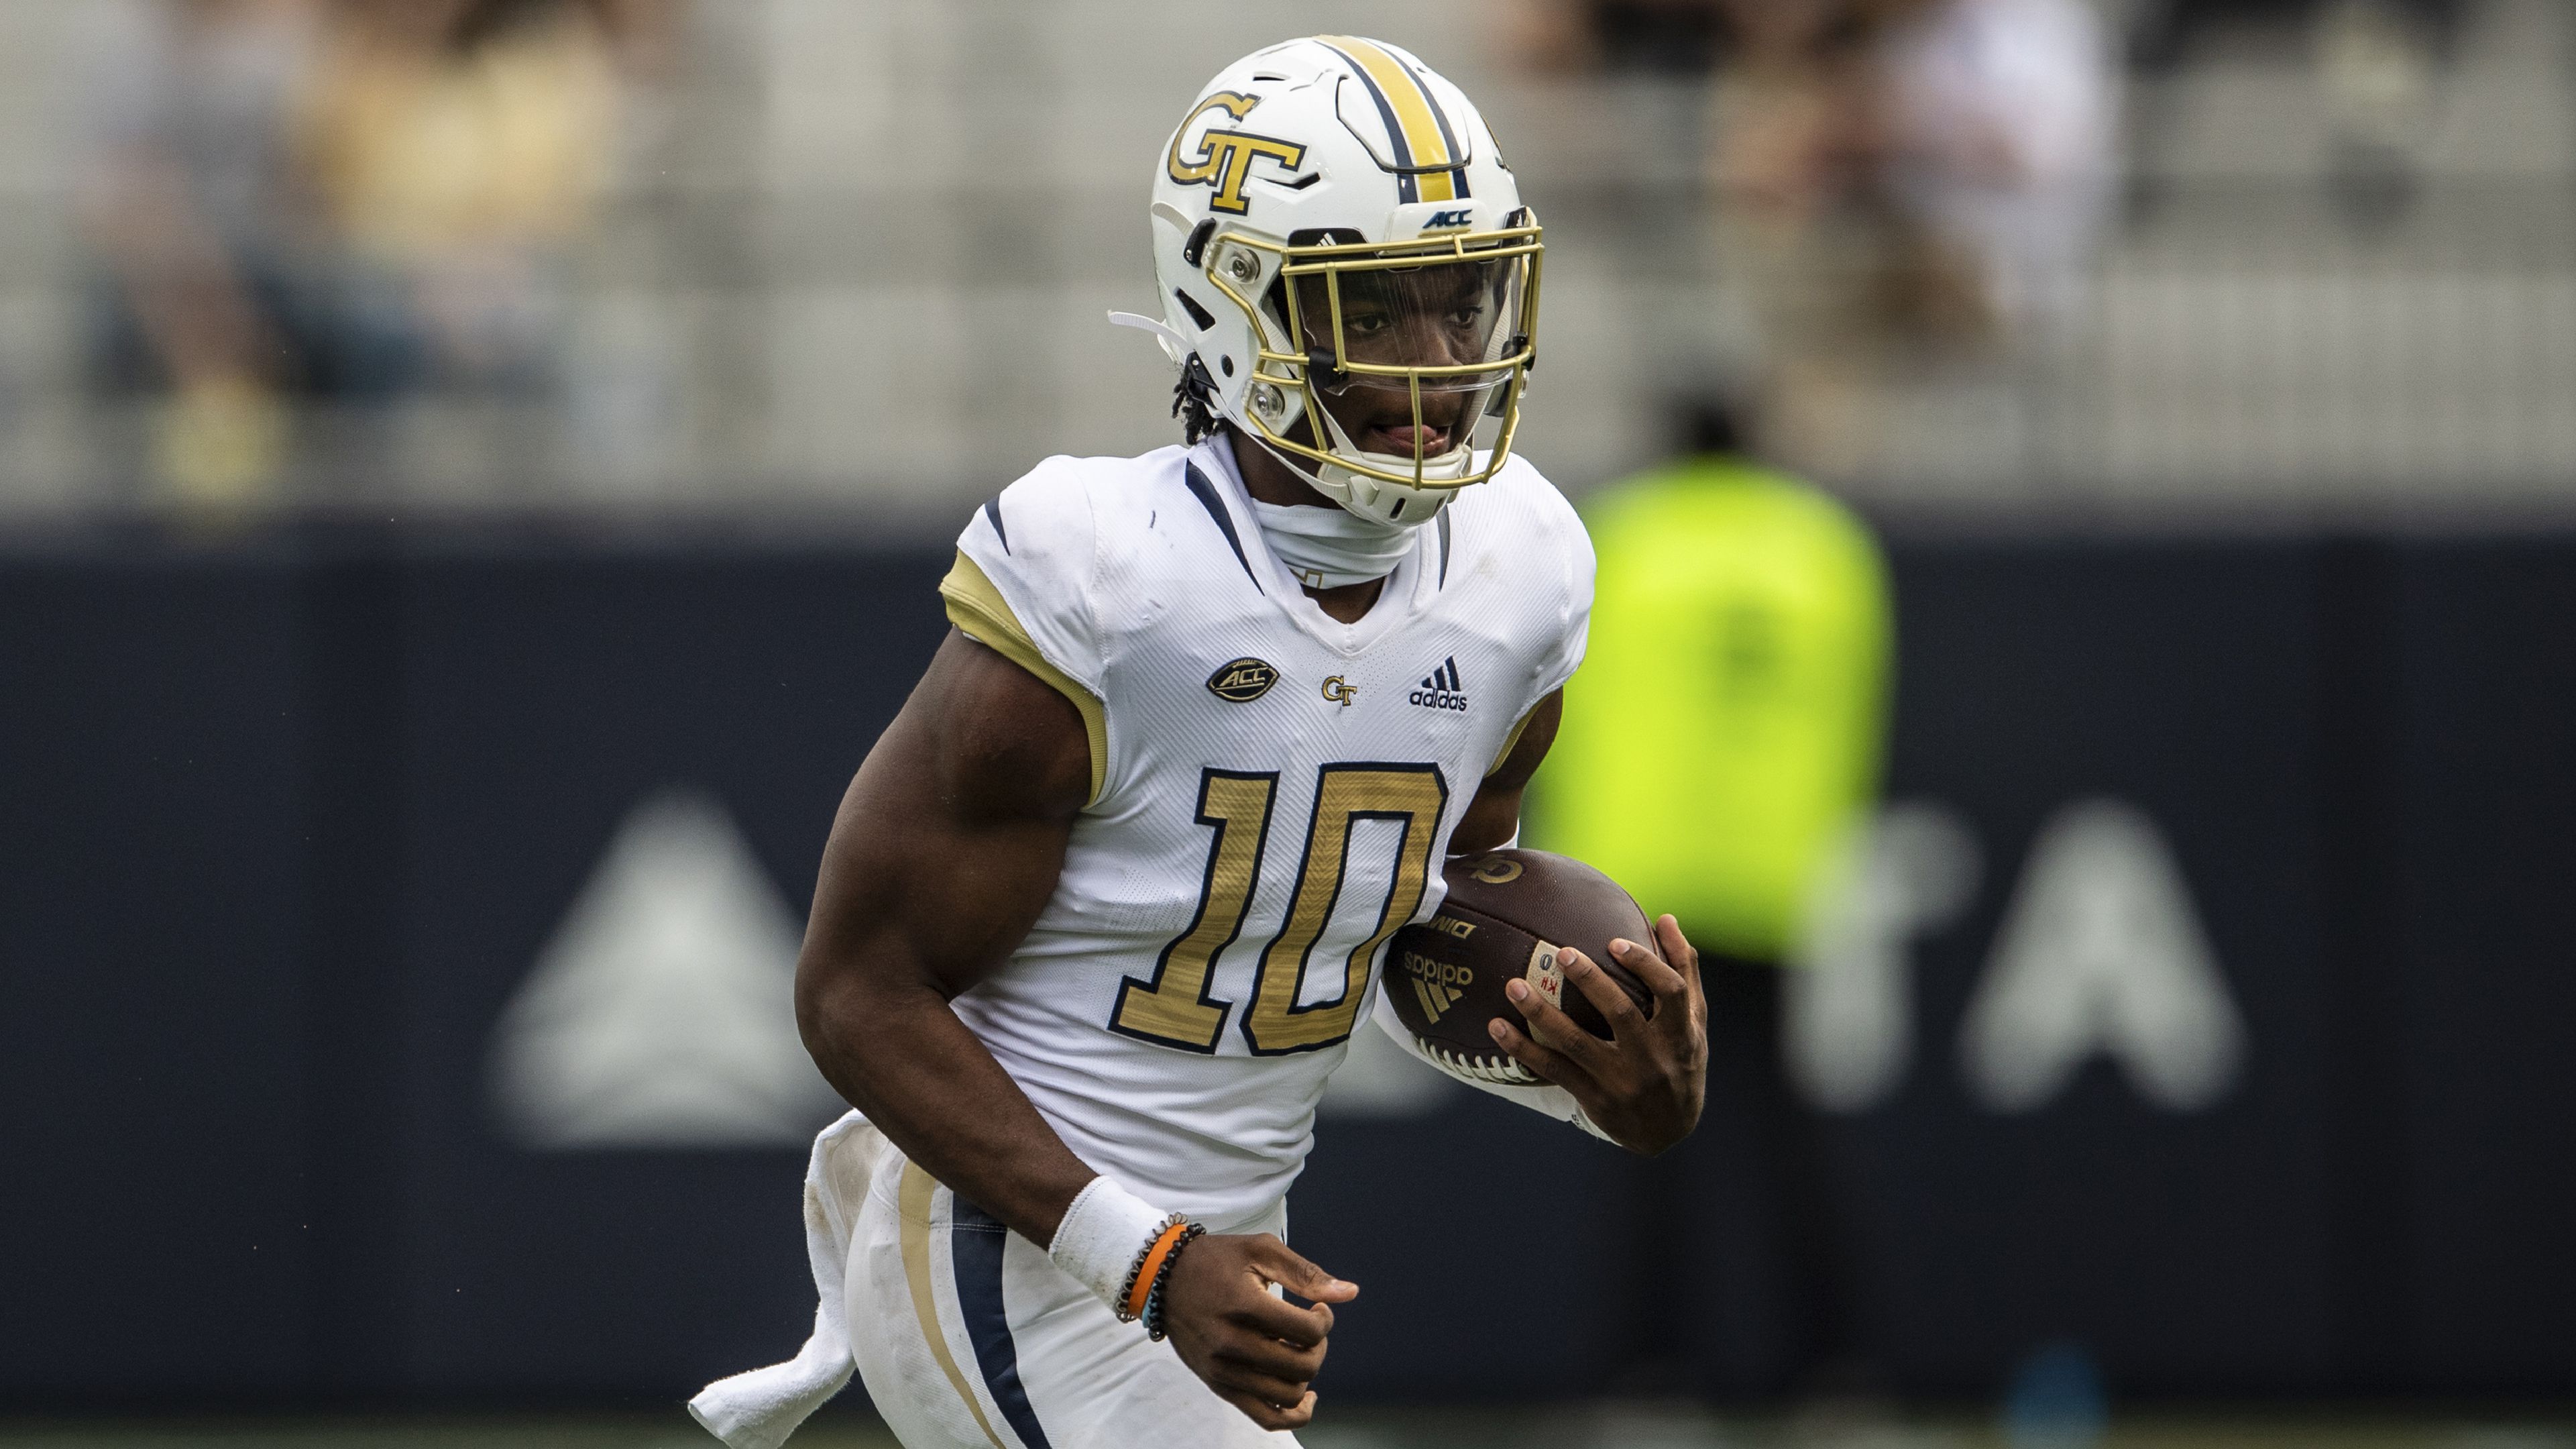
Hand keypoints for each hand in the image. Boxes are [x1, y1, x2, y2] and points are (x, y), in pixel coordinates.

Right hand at [1157, 1232, 1357, 1431]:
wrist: (1163, 1278)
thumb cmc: (1216, 1260)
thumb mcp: (1261, 1251)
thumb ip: (1307, 1273)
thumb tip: (1350, 1293)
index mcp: (1244, 1305)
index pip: (1306, 1331)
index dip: (1325, 1321)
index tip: (1318, 1309)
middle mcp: (1231, 1343)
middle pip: (1301, 1366)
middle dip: (1318, 1347)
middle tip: (1310, 1330)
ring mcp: (1223, 1370)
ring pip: (1287, 1395)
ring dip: (1306, 1375)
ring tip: (1298, 1351)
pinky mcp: (1218, 1385)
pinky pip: (1265, 1418)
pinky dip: (1293, 1415)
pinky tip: (1305, 1395)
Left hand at [1486, 914, 1706, 1154]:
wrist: (1668, 1132)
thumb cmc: (1680, 1061)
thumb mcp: (1694, 1022)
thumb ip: (1683, 970)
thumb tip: (1666, 918)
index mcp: (1681, 1034)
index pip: (1670, 993)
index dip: (1645, 965)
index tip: (1615, 942)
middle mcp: (1652, 1058)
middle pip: (1620, 1013)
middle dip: (1589, 980)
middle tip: (1560, 951)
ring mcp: (1620, 1080)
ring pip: (1576, 1043)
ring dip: (1541, 1012)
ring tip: (1512, 985)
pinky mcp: (1594, 1098)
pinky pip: (1554, 1069)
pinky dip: (1523, 1049)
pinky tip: (1498, 1027)